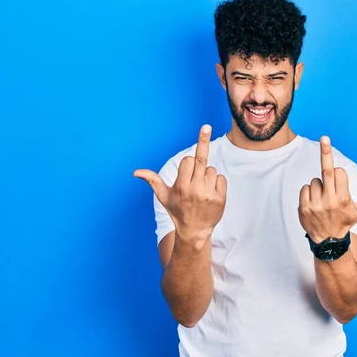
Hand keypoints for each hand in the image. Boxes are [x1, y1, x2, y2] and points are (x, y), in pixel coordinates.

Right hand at [134, 124, 226, 242]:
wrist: (194, 231)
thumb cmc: (178, 211)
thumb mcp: (164, 196)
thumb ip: (152, 181)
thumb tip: (135, 172)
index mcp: (181, 186)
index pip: (187, 161)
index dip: (187, 162)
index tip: (188, 162)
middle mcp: (195, 189)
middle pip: (200, 160)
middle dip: (202, 141)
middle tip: (205, 125)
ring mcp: (209, 194)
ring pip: (211, 169)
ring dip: (207, 175)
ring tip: (201, 189)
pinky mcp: (220, 198)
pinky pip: (221, 178)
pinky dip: (217, 182)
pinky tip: (210, 192)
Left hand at [298, 136, 356, 242]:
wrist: (327, 242)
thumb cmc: (346, 222)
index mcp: (344, 200)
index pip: (340, 173)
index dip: (340, 174)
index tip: (340, 181)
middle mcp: (330, 202)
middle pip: (327, 171)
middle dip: (326, 152)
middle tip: (325, 137)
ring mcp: (315, 205)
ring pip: (315, 181)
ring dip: (319, 186)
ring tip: (324, 199)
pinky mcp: (303, 208)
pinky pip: (305, 188)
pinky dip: (309, 191)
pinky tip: (314, 201)